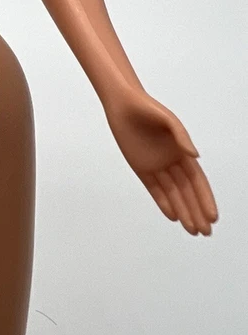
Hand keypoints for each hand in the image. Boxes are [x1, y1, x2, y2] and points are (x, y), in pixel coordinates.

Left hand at [103, 83, 217, 235]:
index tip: (213, 216)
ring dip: (183, 211)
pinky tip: (173, 217)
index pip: (198, 180)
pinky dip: (163, 203)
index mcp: (182, 150)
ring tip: (193, 230)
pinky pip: (154, 189)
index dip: (206, 198)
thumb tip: (195, 157)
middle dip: (197, 211)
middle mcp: (171, 160)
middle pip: (187, 191)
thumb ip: (181, 137)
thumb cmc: (147, 107)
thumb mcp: (167, 120)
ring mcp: (156, 165)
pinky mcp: (140, 167)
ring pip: (172, 193)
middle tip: (206, 232)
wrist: (121, 102)